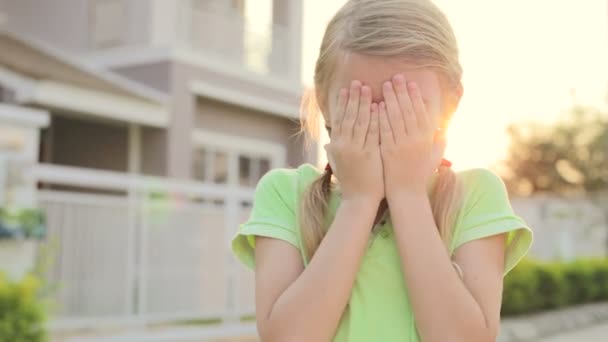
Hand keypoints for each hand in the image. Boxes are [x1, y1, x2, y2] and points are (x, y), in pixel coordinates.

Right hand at [325, 80, 383, 203]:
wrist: (359, 200)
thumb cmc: (351, 182)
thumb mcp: (338, 165)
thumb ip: (334, 152)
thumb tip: (329, 142)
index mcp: (336, 146)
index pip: (339, 119)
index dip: (343, 103)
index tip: (346, 88)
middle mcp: (344, 146)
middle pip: (349, 116)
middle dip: (354, 98)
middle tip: (358, 82)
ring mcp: (356, 150)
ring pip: (360, 122)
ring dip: (364, 103)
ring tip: (368, 88)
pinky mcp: (369, 155)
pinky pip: (372, 133)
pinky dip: (375, 119)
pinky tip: (378, 107)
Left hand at [378, 74, 445, 196]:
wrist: (407, 192)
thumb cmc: (421, 174)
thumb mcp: (435, 156)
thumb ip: (440, 141)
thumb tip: (442, 128)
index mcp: (427, 138)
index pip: (421, 112)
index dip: (416, 97)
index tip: (411, 83)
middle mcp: (416, 139)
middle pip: (408, 110)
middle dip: (402, 92)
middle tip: (396, 77)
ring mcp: (402, 144)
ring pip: (396, 117)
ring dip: (391, 99)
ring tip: (385, 85)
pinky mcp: (389, 150)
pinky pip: (385, 130)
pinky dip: (381, 116)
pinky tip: (377, 104)